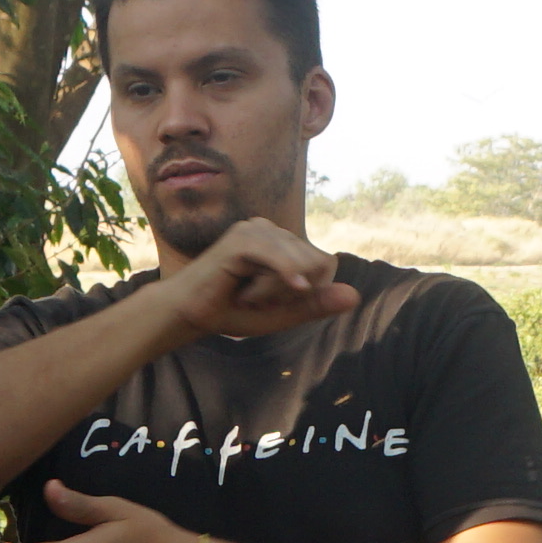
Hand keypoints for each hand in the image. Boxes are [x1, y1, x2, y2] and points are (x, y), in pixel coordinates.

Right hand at [157, 220, 353, 342]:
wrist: (186, 314)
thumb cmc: (231, 312)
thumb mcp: (282, 314)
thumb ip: (315, 305)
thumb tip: (355, 296)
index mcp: (283, 242)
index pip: (325, 264)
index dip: (307, 292)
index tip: (270, 301)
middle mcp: (271, 229)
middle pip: (317, 264)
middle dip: (291, 292)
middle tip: (252, 298)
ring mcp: (256, 228)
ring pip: (301, 264)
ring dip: (275, 292)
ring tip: (243, 294)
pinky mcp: (242, 238)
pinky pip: (279, 261)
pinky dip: (275, 282)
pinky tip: (263, 293)